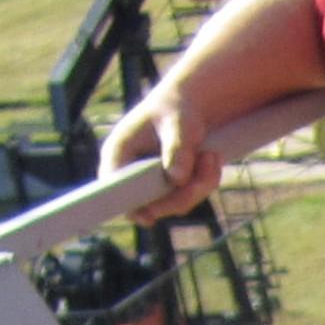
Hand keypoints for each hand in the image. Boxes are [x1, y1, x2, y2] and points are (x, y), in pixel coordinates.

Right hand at [97, 87, 223, 222]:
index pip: (113, 188)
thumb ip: (177, 148)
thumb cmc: (177, 109)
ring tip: (211, 155)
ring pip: (175, 204)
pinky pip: (189, 198)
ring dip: (200, 184)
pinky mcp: (169, 190)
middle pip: (149, 205)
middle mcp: (130, 174)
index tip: (148, 217)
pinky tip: (212, 158)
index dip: (129, 205)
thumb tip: (176, 179)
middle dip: (183, 193)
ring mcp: (150, 185)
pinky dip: (205, 182)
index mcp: (118, 153)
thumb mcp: (179, 124)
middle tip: (209, 162)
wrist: (190, 108)